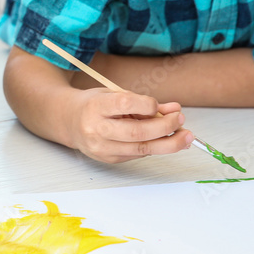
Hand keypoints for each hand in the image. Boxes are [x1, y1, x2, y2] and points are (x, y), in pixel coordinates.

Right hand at [69, 88, 192, 162]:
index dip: (148, 105)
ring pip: (142, 149)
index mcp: (95, 106)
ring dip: (169, 143)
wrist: (68, 121)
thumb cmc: (94, 104)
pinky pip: (137, 154)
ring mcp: (101, 147)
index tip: (158, 105)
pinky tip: (162, 140)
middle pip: (138, 132)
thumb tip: (174, 109)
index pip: (125, 104)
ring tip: (185, 136)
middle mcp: (96, 128)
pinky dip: (153, 147)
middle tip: (181, 121)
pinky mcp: (108, 159)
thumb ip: (143, 103)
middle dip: (165, 127)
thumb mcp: (114, 94)